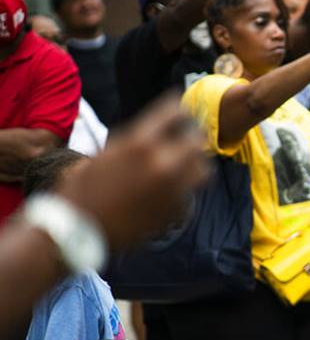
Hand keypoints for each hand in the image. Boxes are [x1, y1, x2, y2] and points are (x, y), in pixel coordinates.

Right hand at [56, 97, 209, 251]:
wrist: (77, 230)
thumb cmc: (82, 190)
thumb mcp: (104, 155)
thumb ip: (133, 142)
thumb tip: (154, 134)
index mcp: (139, 144)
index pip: (173, 113)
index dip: (178, 109)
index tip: (181, 111)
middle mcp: (161, 164)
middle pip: (195, 141)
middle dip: (192, 138)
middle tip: (189, 139)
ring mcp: (171, 189)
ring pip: (202, 169)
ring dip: (196, 164)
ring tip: (187, 165)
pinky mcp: (175, 211)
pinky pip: (190, 193)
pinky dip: (184, 189)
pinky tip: (171, 189)